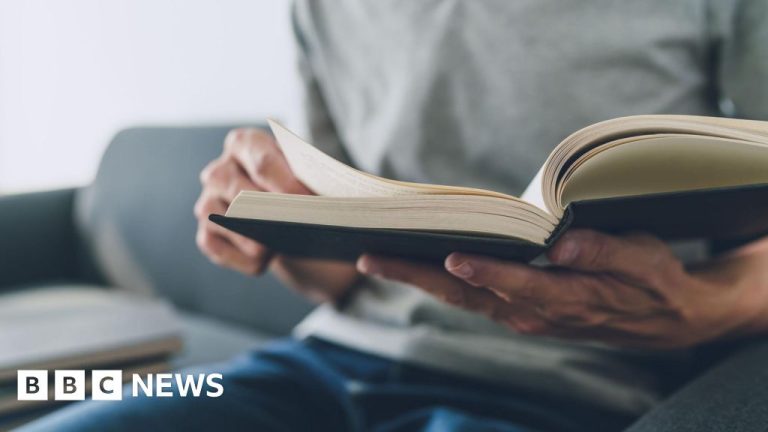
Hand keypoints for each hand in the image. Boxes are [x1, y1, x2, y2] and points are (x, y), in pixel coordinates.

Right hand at [194, 127, 358, 302]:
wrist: (288, 219)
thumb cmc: (300, 191)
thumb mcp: (309, 179)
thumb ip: (313, 181)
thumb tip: (324, 201)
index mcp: (246, 144)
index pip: (263, 162)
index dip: (288, 186)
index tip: (313, 204)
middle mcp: (220, 169)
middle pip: (240, 190)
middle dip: (272, 212)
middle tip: (300, 227)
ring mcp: (207, 201)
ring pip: (223, 219)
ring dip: (253, 238)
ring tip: (278, 247)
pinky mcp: (206, 232)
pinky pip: (215, 247)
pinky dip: (242, 258)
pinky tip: (263, 260)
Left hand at [357, 230, 767, 348]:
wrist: (666, 317)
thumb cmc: (655, 280)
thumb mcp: (645, 261)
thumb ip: (606, 253)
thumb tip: (564, 245)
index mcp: (567, 299)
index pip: (515, 284)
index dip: (482, 271)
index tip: (448, 255)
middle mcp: (536, 313)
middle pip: (466, 295)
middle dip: (416, 276)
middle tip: (369, 256)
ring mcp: (524, 316)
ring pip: (461, 299)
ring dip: (418, 280)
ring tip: (376, 258)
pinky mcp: (521, 311)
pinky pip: (472, 299)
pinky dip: (439, 283)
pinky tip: (416, 264)